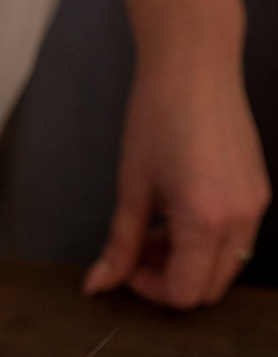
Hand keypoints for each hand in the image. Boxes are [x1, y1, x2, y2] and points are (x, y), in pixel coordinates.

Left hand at [83, 60, 270, 308]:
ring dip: (189, 265)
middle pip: (208, 290)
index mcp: (205, 219)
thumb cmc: (159, 114)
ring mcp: (254, 205)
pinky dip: (206, 245)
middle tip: (140, 252)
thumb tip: (98, 285)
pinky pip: (235, 242)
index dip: (150, 290)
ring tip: (158, 232)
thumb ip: (119, 245)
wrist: (195, 63)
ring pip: (224, 269)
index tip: (128, 267)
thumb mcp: (132, 189)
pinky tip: (179, 216)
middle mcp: (239, 217)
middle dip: (171, 281)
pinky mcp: (258, 192)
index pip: (183, 293)